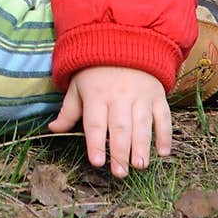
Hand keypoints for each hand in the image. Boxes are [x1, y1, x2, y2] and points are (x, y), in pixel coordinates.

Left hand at [47, 65, 171, 177]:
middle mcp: (119, 96)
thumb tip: (52, 129)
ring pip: (142, 124)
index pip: (95, 123)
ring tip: (139, 166)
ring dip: (142, 146)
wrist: (124, 44)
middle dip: (120, 151)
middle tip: (120, 172)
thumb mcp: (78, 86)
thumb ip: (68, 111)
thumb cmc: (96, 71)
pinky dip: (165, 135)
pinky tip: (163, 153)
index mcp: (97, 95)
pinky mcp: (157, 96)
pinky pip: (163, 117)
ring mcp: (141, 96)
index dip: (95, 144)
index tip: (97, 163)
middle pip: (120, 127)